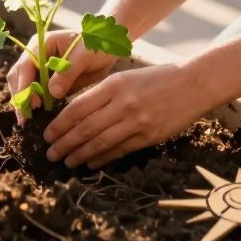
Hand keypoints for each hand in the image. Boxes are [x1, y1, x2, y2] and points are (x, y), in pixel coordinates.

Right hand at [6, 29, 118, 123]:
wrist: (105, 49)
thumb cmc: (95, 46)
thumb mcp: (84, 56)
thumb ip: (68, 72)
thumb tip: (52, 93)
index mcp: (41, 44)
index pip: (26, 65)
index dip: (26, 85)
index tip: (33, 103)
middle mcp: (35, 55)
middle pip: (18, 76)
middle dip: (20, 97)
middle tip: (26, 118)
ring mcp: (38, 68)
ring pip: (22, 86)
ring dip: (23, 102)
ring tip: (27, 121)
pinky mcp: (45, 80)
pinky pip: (34, 93)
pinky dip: (33, 104)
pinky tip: (35, 117)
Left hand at [42, 62, 212, 168]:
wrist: (193, 84)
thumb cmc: (157, 78)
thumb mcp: (125, 76)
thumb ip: (101, 93)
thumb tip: (74, 112)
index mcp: (114, 84)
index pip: (78, 108)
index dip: (59, 124)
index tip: (47, 134)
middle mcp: (123, 103)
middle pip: (85, 128)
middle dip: (64, 143)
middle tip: (50, 153)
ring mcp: (137, 121)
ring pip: (100, 143)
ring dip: (80, 155)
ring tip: (67, 161)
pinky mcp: (148, 136)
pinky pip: (119, 150)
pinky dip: (102, 158)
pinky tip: (91, 163)